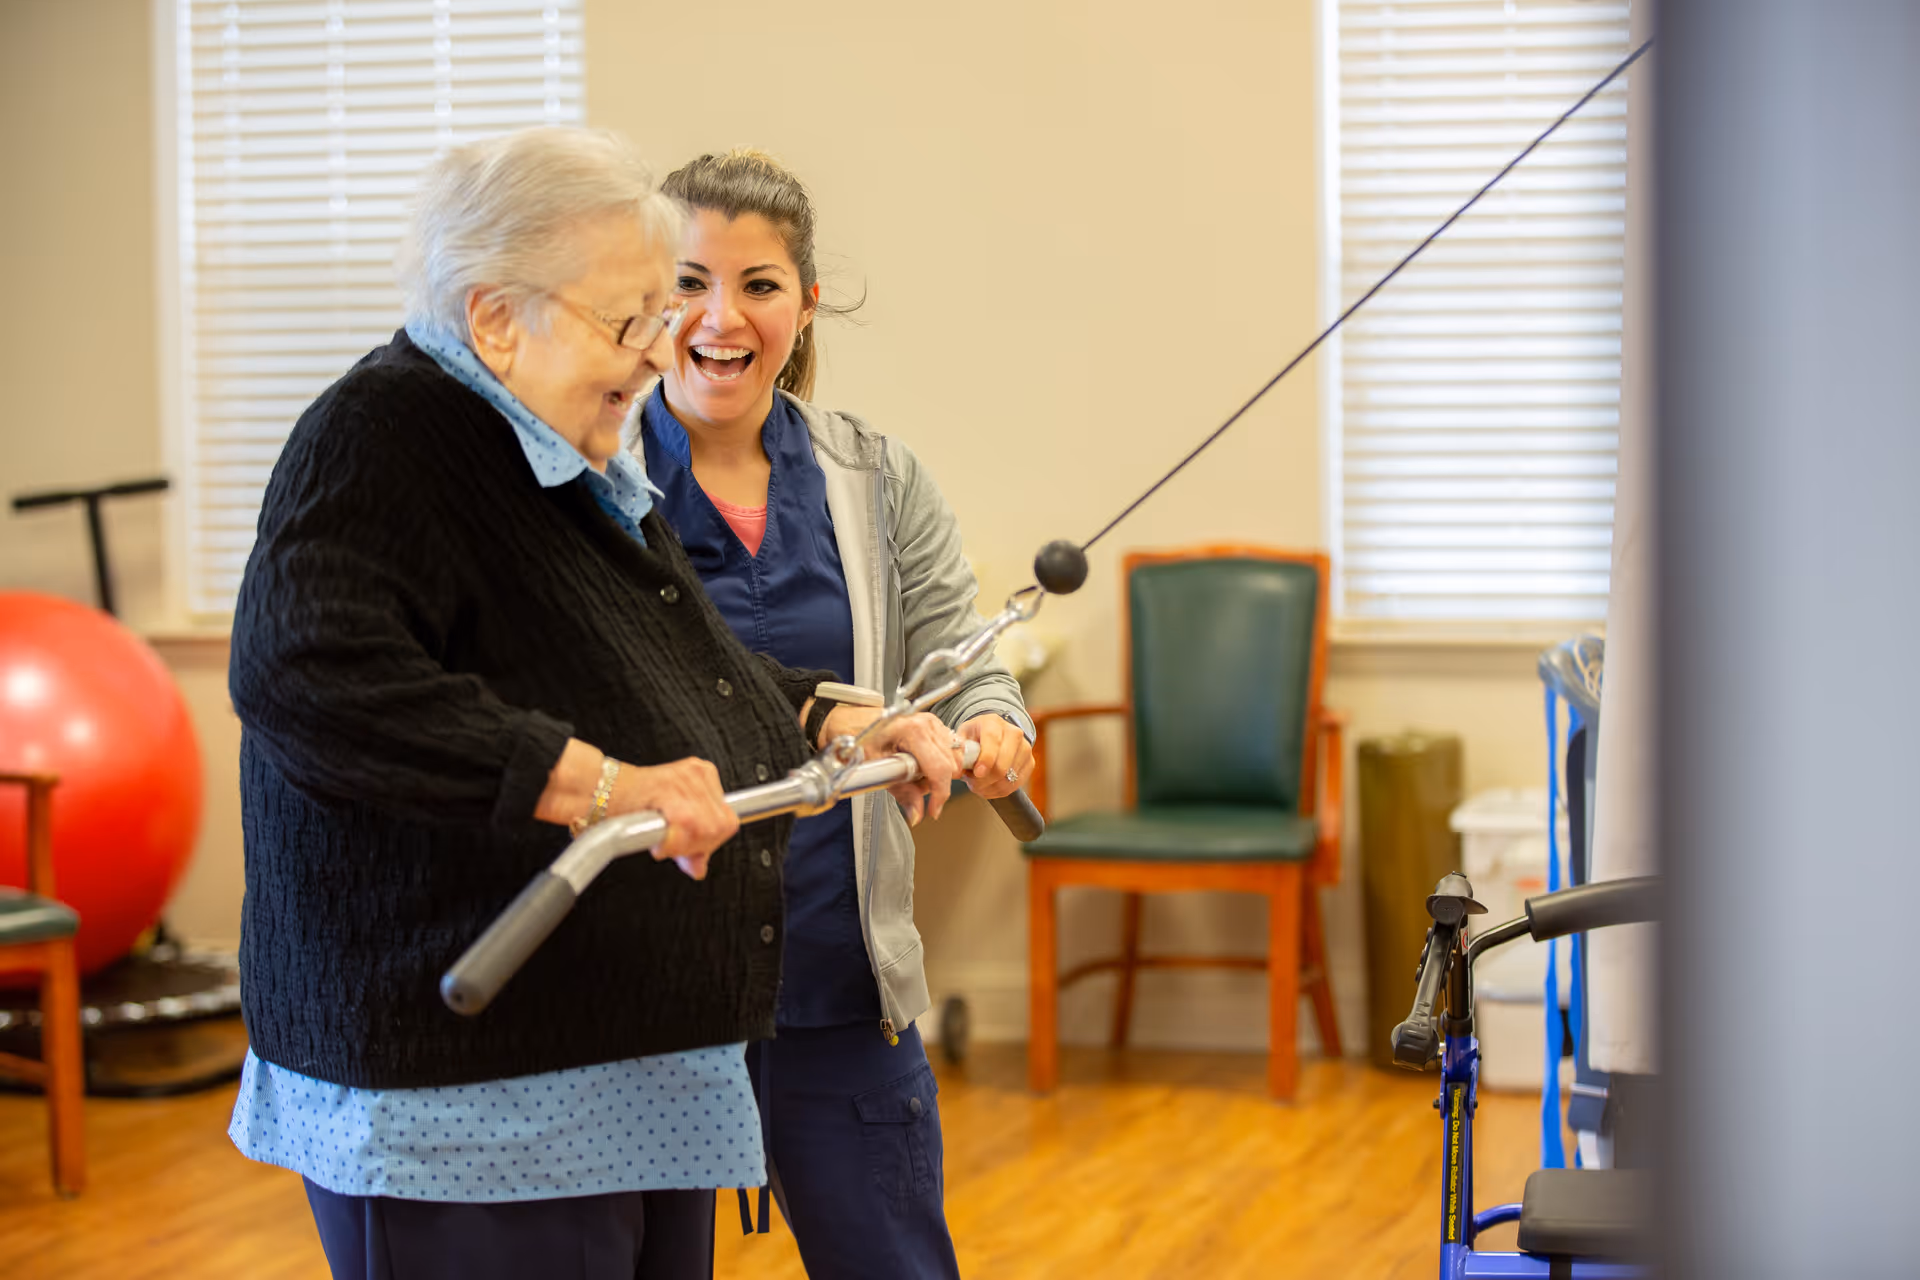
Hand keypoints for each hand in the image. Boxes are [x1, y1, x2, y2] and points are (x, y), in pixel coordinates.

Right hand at [608, 756, 739, 880]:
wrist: (605, 793)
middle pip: (720, 826)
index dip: (710, 843)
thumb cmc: (637, 805)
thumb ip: (690, 846)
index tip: (692, 848)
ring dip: (683, 844)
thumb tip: (698, 869)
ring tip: (663, 841)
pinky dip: (674, 840)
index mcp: (707, 778)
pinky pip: (686, 823)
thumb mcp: (671, 826)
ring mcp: (687, 777)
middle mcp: (700, 775)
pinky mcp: (671, 785)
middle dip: (697, 845)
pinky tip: (661, 841)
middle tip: (673, 845)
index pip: (728, 822)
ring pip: (706, 827)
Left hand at [848, 710, 964, 825]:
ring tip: (914, 773)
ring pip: (953, 760)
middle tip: (914, 787)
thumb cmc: (861, 737)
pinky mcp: (935, 725)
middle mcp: (927, 724)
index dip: (940, 794)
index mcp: (913, 731)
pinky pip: (949, 752)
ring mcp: (933, 723)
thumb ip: (902, 793)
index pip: (940, 769)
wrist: (856, 722)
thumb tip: (917, 813)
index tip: (934, 809)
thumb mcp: (878, 768)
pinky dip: (938, 764)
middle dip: (935, 784)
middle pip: (950, 766)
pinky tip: (920, 764)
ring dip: (937, 774)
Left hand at [956, 714, 1033, 798]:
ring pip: (1008, 779)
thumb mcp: (963, 737)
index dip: (986, 760)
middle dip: (984, 780)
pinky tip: (988, 787)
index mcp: (993, 723)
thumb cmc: (976, 736)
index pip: (993, 742)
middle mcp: (1014, 733)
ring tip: (977, 785)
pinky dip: (998, 791)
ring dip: (989, 787)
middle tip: (971, 782)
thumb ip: (958, 752)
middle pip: (1002, 766)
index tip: (977, 773)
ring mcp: (1025, 749)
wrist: (994, 734)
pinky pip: (1014, 785)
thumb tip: (955, 772)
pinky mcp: (1030, 763)